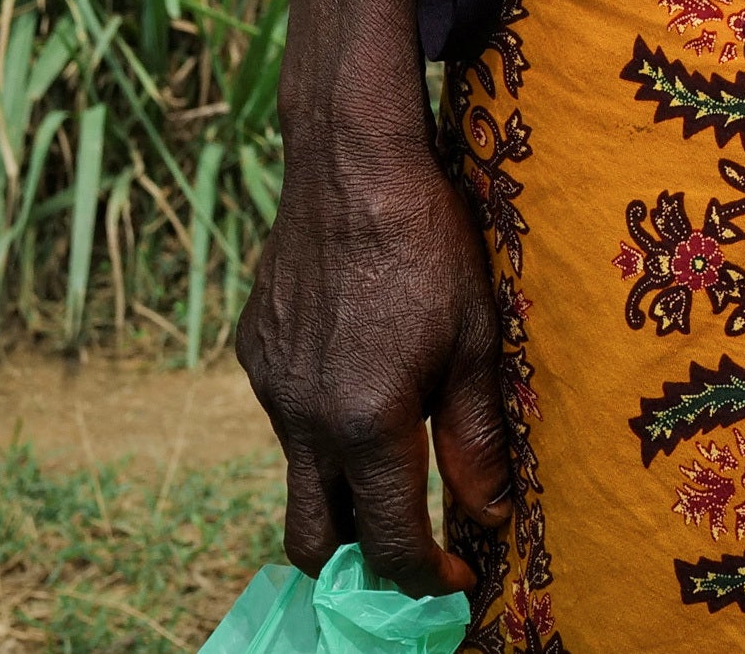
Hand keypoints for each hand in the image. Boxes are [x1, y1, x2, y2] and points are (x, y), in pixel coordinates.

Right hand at [239, 112, 504, 590]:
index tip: (456, 579)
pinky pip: (287, 413)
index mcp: (366, 422)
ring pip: (300, 471)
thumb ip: (476, 438)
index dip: (424, 576)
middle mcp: (305, 417)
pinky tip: (363, 370)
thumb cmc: (429, 245)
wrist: (350, 164)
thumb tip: (489, 514)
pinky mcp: (255, 352)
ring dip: (344, 481)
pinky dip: (323, 422)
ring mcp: (271, 386)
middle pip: (314, 538)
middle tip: (410, 547)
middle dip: (360, 563)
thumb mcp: (476, 341)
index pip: (387, 541)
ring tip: (397, 442)